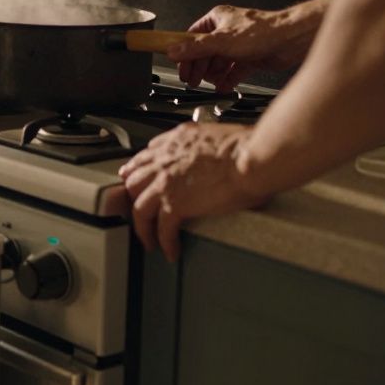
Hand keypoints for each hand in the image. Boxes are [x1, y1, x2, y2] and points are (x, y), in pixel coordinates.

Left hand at [118, 123, 265, 261]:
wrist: (251, 158)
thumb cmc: (245, 147)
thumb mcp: (213, 133)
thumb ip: (200, 141)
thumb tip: (208, 150)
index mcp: (175, 142)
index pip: (144, 157)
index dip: (137, 171)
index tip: (134, 178)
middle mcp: (164, 160)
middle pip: (133, 183)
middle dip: (134, 199)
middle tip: (139, 211)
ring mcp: (165, 183)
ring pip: (139, 208)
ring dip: (143, 227)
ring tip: (149, 239)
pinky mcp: (175, 204)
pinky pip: (162, 229)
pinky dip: (165, 242)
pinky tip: (170, 251)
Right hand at [168, 4, 313, 91]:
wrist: (291, 40)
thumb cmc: (262, 31)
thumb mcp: (220, 41)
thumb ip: (195, 48)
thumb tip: (173, 51)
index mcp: (217, 19)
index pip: (192, 37)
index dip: (184, 52)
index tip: (178, 65)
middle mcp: (227, 31)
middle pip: (205, 52)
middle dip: (199, 67)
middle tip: (192, 80)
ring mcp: (239, 45)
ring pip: (219, 62)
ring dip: (214, 75)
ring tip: (209, 84)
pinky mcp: (251, 57)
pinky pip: (234, 70)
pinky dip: (228, 79)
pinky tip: (224, 86)